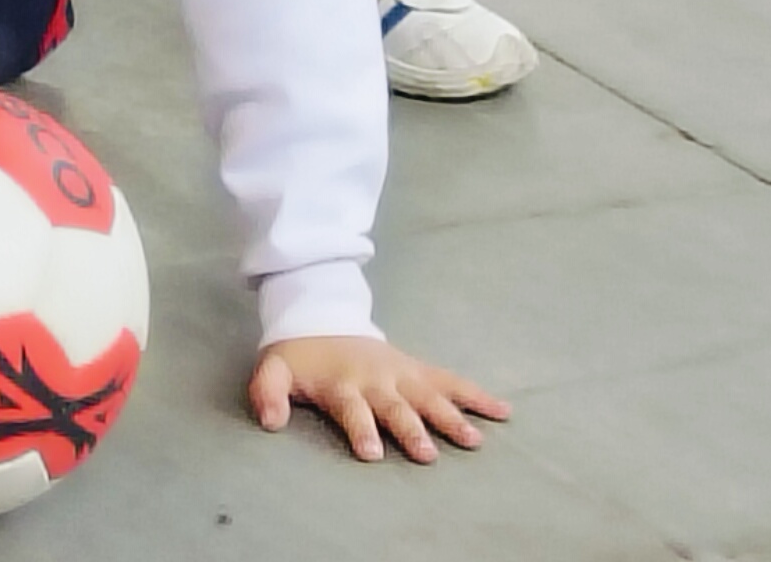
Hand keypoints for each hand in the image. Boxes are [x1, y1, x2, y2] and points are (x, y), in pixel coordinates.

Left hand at [247, 335, 509, 463]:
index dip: (361, 430)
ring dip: (451, 417)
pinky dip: (477, 395)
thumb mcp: (274, 369)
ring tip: (472, 441)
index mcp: (342, 383)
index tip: (372, 453)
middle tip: (427, 454)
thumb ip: (267, 392)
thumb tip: (269, 423)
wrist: (323, 317)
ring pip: (429, 396)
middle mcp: (376, 379)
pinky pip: (451, 382)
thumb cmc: (301, 356)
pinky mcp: (419, 370)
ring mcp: (402, 373)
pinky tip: (503, 411)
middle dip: (411, 429)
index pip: (352, 409)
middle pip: (396, 406)